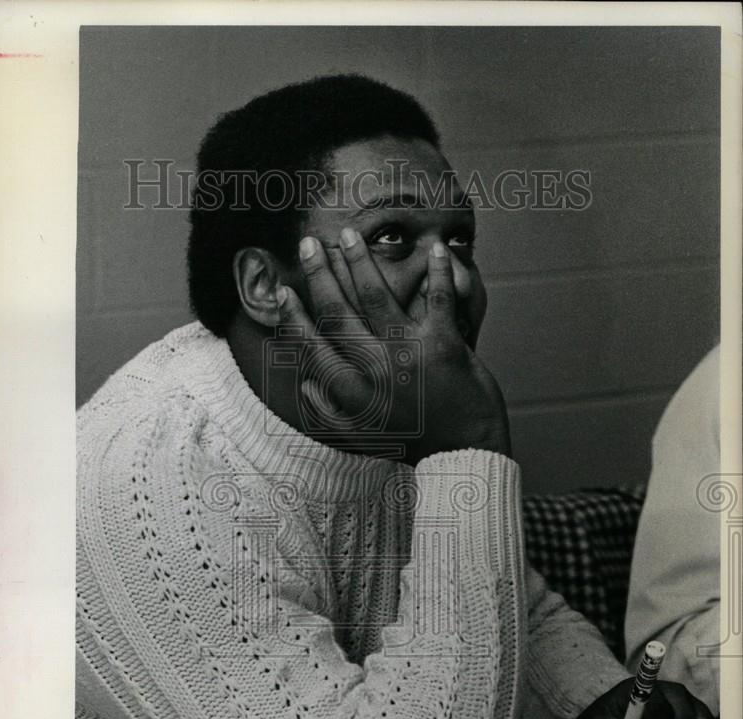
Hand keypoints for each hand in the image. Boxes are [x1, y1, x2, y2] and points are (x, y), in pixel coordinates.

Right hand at [276, 229, 510, 464]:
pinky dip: (438, 272)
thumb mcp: (362, 435)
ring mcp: (409, 355)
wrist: (463, 453)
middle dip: (320, 273)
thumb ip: (329, 411)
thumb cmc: (413, 441)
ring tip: (348, 236)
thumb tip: (303, 382)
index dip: (294, 316)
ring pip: (376, 297)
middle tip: (309, 245)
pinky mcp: (444, 346)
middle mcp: (374, 371)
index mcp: (350, 393)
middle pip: (338, 312)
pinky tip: (435, 249)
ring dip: (360, 261)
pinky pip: (437, 299)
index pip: (313, 346)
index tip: (284, 291)